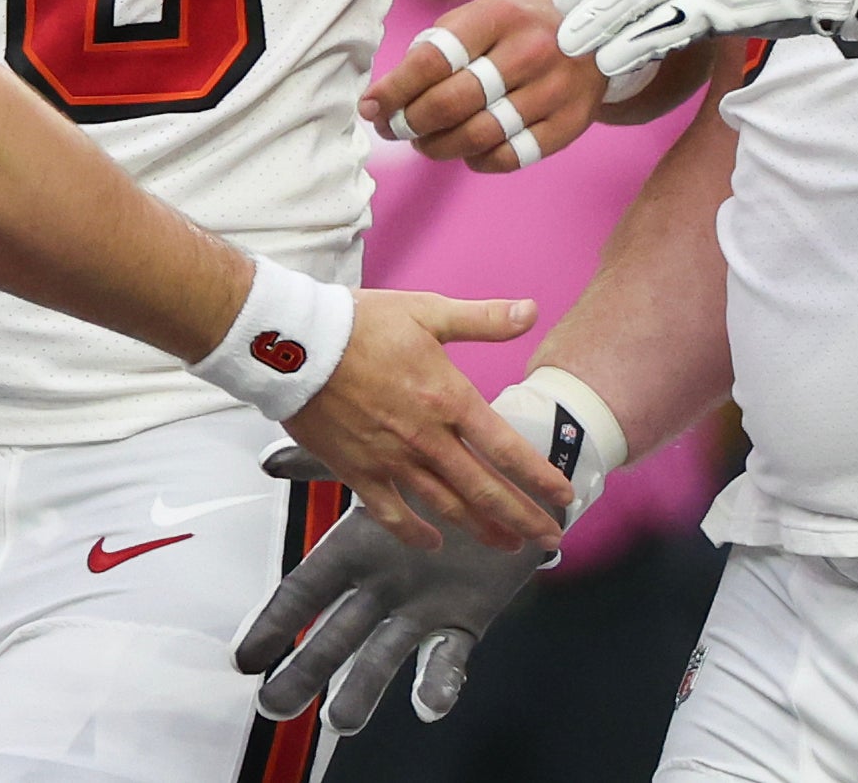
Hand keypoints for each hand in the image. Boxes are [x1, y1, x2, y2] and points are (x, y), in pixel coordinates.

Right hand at [233, 445, 557, 732]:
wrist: (506, 482)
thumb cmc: (438, 473)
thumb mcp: (376, 466)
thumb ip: (323, 466)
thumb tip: (269, 461)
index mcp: (356, 552)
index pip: (305, 593)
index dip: (274, 624)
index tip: (244, 659)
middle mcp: (382, 589)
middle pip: (335, 636)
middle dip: (305, 670)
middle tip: (275, 705)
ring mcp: (420, 610)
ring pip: (384, 657)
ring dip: (362, 689)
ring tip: (340, 719)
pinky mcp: (463, 622)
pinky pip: (449, 657)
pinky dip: (438, 682)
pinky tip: (427, 704)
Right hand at [280, 290, 567, 551]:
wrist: (293, 344)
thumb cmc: (359, 324)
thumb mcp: (427, 311)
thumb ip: (482, 319)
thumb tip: (530, 311)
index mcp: (448, 398)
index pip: (506, 448)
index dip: (539, 478)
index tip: (563, 498)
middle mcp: (426, 437)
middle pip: (484, 490)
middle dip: (523, 518)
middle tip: (549, 540)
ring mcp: (391, 459)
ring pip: (445, 507)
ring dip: (480, 529)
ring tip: (507, 545)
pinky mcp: (357, 470)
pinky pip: (390, 513)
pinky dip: (413, 533)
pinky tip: (432, 542)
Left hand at [365, 0, 605, 171]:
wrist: (594, 27)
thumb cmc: (517, 25)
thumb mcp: (479, 14)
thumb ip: (435, 49)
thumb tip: (385, 98)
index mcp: (498, 16)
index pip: (432, 60)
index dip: (394, 90)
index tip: (371, 107)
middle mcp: (530, 51)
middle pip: (452, 103)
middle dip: (410, 123)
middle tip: (394, 128)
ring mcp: (554, 90)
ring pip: (478, 136)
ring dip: (438, 147)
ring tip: (424, 141)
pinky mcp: (570, 123)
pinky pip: (510, 157)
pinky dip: (477, 160)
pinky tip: (466, 150)